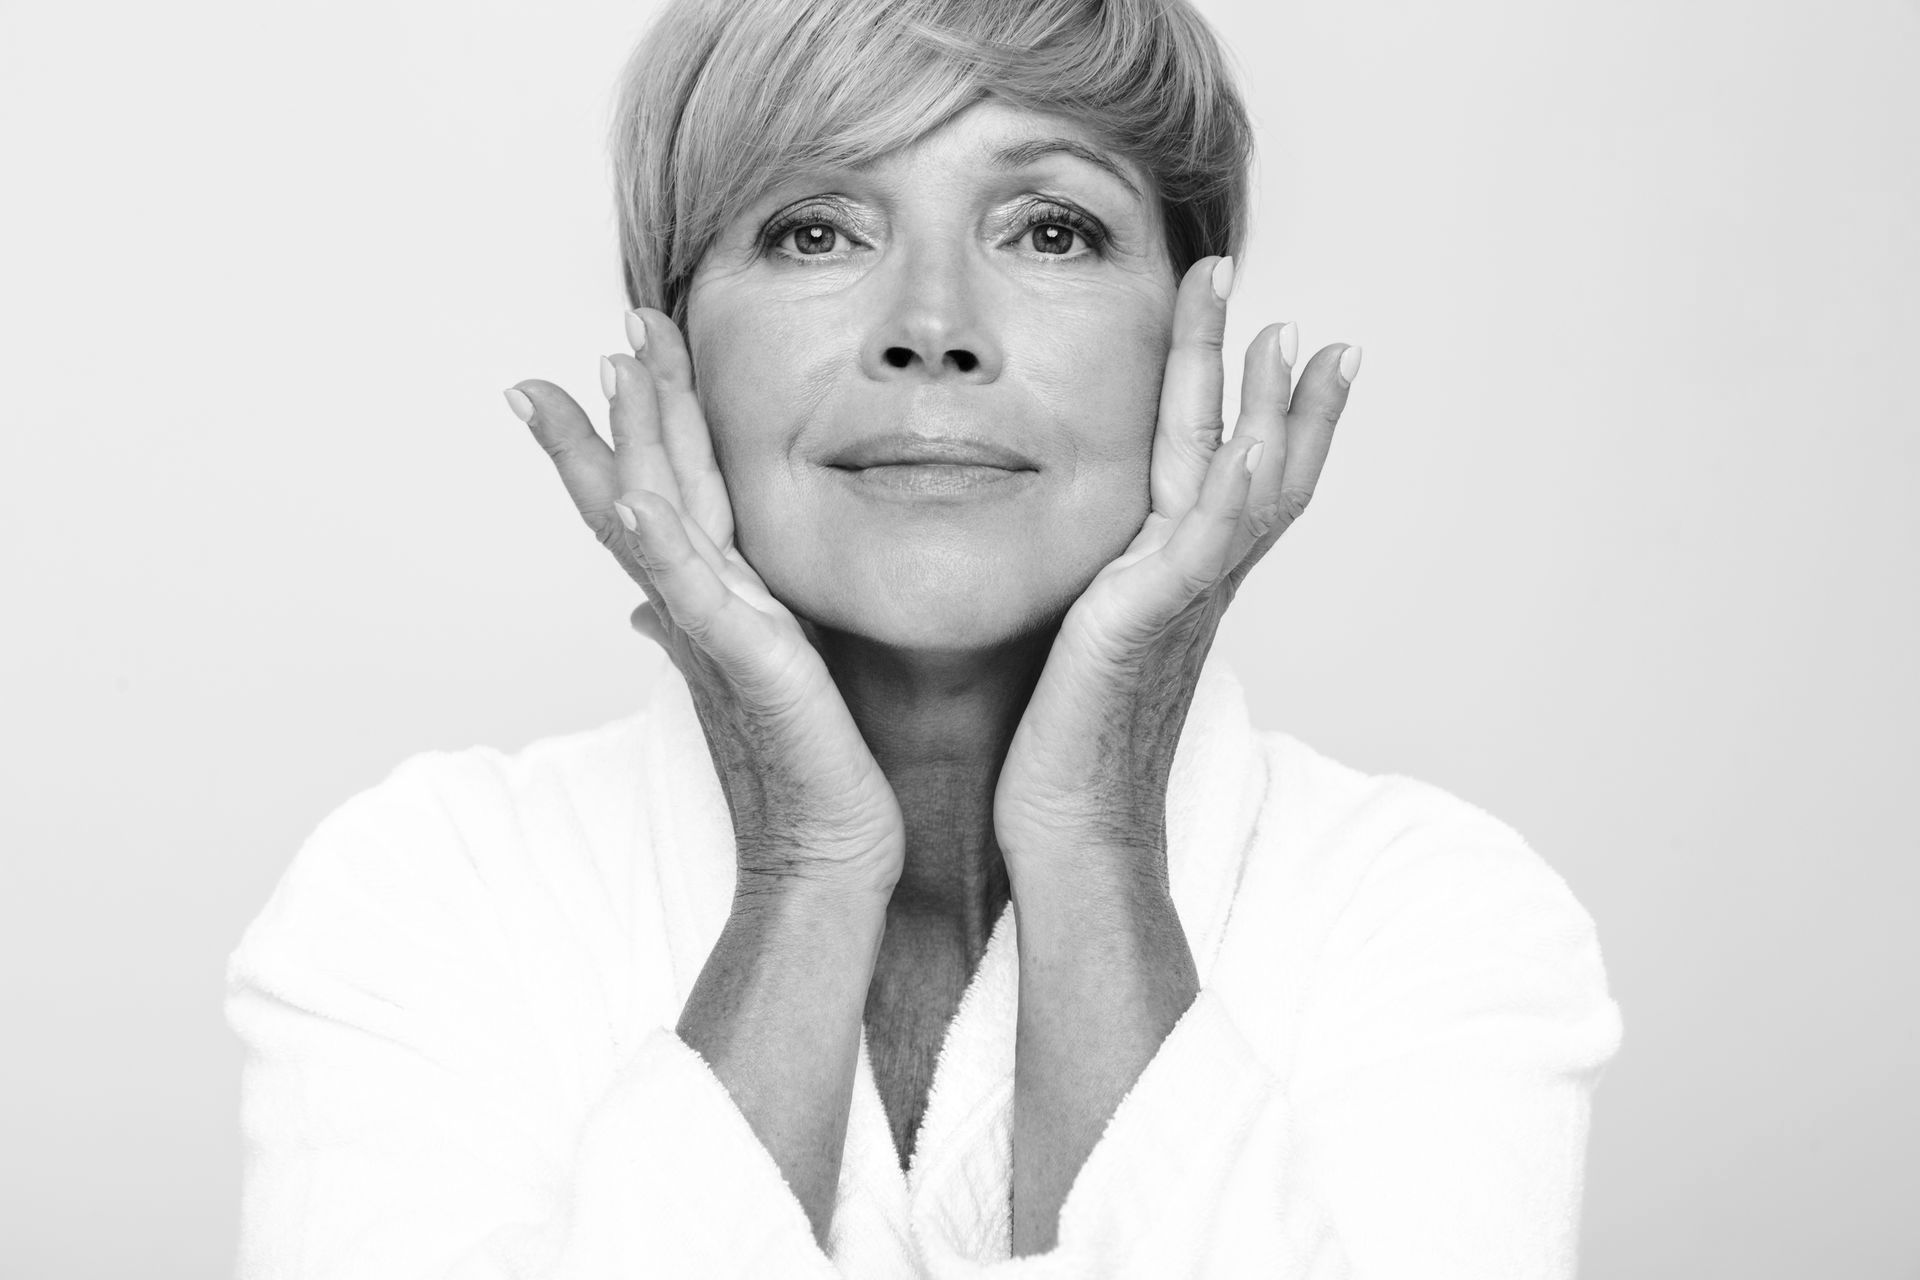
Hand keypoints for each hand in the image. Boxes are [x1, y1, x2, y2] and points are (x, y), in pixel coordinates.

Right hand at [506, 310, 906, 897]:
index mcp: (716, 601)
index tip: (603, 359)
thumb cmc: (801, 773)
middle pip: (649, 487)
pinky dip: (661, 551)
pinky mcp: (749, 669)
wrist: (827, 853)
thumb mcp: (759, 679)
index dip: (628, 430)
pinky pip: (699, 599)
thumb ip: (710, 625)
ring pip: (660, 521)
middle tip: (612, 327)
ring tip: (612, 370)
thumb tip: (649, 604)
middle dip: (629, 407)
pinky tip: (633, 503)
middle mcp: (705, 608)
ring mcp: (718, 634)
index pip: (660, 497)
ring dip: (632, 445)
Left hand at [992, 255, 1359, 889]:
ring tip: (1284, 336)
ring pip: (1245, 489)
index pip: (1234, 478)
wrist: (1069, 832)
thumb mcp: (1079, 642)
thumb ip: (1091, 590)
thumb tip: (1080, 563)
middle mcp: (1194, 585)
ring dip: (1270, 411)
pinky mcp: (1143, 624)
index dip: (1266, 412)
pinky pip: (1203, 547)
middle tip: (1289, 312)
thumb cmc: (1061, 753)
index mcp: (1176, 583)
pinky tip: (1250, 440)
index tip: (1289, 344)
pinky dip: (1236, 493)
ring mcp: (1180, 603)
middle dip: (1274, 385)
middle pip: (1255, 464)